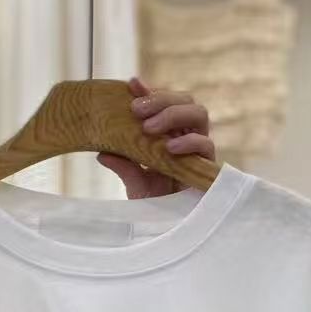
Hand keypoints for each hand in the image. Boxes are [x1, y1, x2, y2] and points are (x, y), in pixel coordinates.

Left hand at [98, 76, 214, 198]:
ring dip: (174, 114)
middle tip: (137, 110)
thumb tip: (101, 151)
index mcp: (168, 132)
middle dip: (161, 99)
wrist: (171, 228)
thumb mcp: (134, 182)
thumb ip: (123, 165)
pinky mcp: (209, 165)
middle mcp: (186, 134)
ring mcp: (199, 147)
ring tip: (150, 127)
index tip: (132, 84)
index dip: (150, 91)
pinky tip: (170, 147)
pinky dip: (188, 141)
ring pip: (199, 113)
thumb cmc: (155, 202)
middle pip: (184, 100)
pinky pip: (206, 144)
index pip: (162, 103)